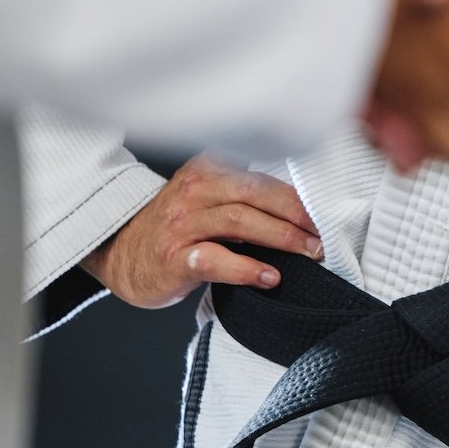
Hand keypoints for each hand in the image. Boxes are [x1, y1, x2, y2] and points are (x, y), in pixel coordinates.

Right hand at [81, 158, 321, 308]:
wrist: (122, 255)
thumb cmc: (177, 229)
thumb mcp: (207, 197)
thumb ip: (244, 193)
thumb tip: (303, 207)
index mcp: (207, 171)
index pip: (262, 176)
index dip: (298, 196)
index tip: (325, 214)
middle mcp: (194, 191)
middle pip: (255, 192)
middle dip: (296, 214)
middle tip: (323, 236)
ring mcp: (181, 225)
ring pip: (238, 221)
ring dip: (281, 237)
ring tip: (309, 254)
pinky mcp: (173, 259)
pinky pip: (213, 259)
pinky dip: (245, 268)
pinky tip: (269, 276)